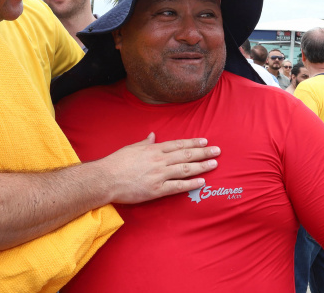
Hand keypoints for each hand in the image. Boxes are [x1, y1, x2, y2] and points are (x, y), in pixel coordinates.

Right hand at [99, 133, 219, 203]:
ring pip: (185, 169)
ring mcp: (159, 175)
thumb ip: (145, 142)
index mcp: (153, 149)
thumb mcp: (132, 148)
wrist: (106, 179)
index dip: (193, 143)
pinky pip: (177, 186)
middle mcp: (159, 160)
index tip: (205, 141)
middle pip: (186, 155)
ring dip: (202, 166)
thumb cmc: (116, 163)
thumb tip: (153, 135)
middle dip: (203, 152)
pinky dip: (191, 184)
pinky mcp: (156, 190)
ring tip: (214, 164)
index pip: (178, 144)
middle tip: (217, 151)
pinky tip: (202, 182)